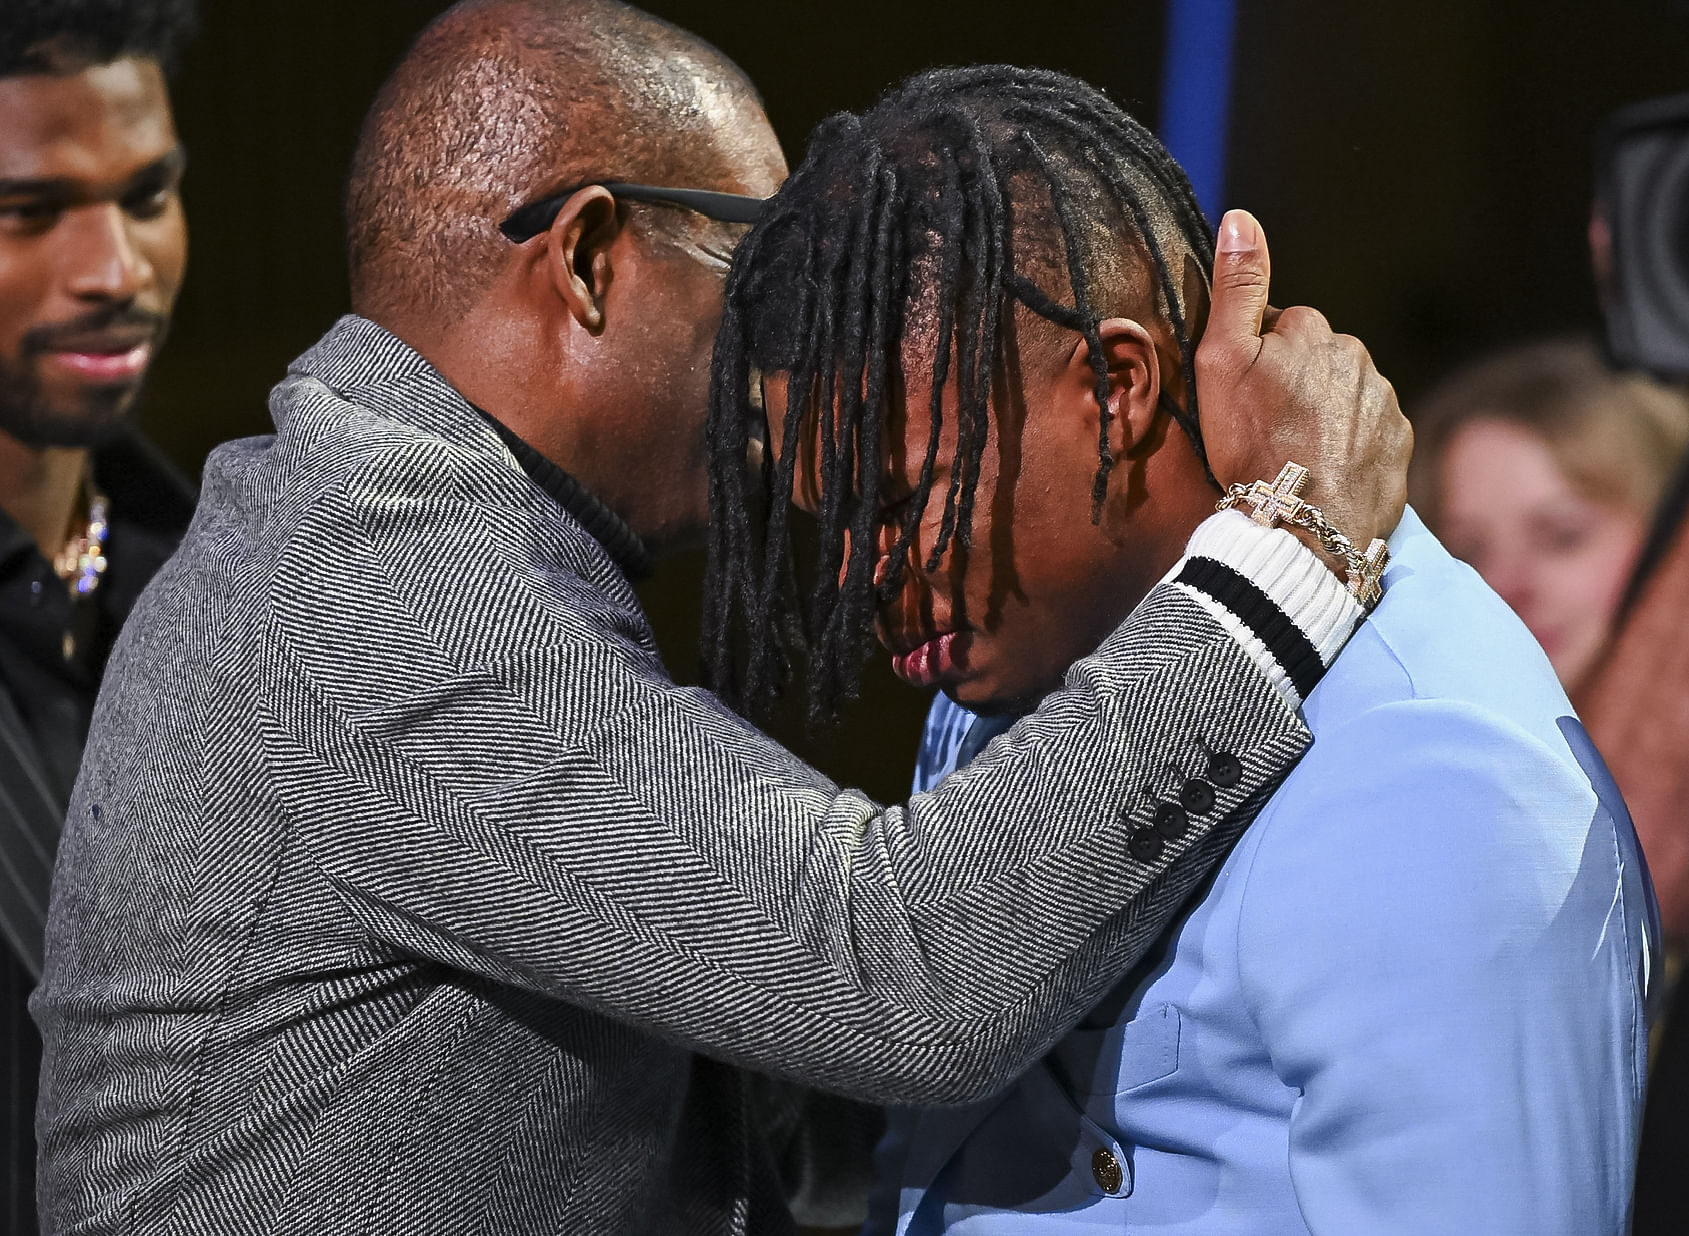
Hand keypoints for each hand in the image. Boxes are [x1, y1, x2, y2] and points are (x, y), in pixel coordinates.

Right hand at [1195, 209, 1410, 550]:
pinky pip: (1370, 431)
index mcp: (1311, 331)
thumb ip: (1236, 287)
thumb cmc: (1252, 445)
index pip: (1281, 327)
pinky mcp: (1400, 442)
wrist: (1303, 526)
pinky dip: (1349, 445)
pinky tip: (1324, 470)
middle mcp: (1355, 355)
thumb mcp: (1222, 362)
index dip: (1257, 359)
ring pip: (1345, 394)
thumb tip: (1242, 217)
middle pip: (1317, 358)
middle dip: (1296, 382)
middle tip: (1266, 428)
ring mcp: (1383, 400)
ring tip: (1294, 454)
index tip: (1243, 396)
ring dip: (1324, 414)